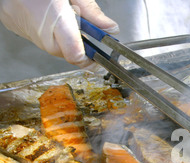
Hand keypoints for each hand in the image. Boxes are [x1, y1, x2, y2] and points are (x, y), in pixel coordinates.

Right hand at [0, 0, 118, 69]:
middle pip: (66, 53)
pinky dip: (47, 31)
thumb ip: (91, 11)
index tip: (99, 58)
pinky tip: (46, 14)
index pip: (76, 55)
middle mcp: (39, 30)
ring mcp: (25, 30)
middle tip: (82, 27)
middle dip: (78, 44)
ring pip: (52, 46)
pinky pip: (38, 37)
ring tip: (61, 15)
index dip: (91, 60)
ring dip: (62, 37)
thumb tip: (111, 28)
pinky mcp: (14, 26)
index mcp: (55, 17)